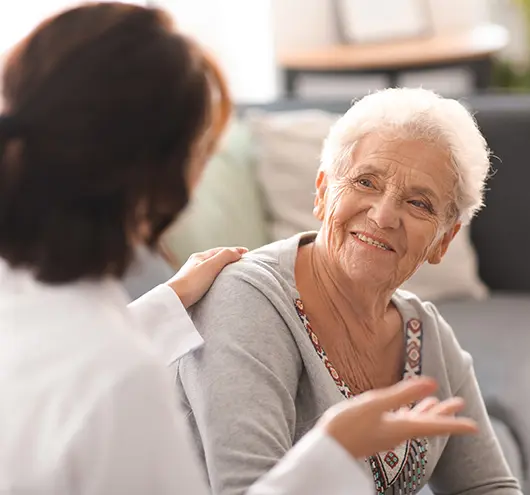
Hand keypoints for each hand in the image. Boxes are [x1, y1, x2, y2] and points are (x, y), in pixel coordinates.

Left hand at [167, 247, 247, 307]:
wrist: (173, 301)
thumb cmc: (191, 283)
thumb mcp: (210, 266)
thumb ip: (224, 257)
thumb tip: (237, 252)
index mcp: (199, 257)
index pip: (220, 250)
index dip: (234, 250)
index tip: (246, 252)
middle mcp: (195, 265)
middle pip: (215, 258)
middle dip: (228, 257)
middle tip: (241, 261)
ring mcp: (192, 276)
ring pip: (211, 268)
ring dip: (222, 268)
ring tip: (232, 272)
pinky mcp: (191, 288)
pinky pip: (207, 278)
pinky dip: (216, 277)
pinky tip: (218, 284)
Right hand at [319, 377, 477, 459]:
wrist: (328, 447)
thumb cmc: (348, 425)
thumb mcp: (375, 404)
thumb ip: (403, 393)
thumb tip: (431, 384)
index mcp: (402, 427)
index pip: (435, 426)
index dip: (455, 423)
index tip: (474, 426)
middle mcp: (398, 432)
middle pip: (428, 423)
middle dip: (444, 412)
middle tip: (460, 402)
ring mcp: (388, 433)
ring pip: (415, 421)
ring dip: (428, 411)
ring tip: (437, 402)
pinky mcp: (377, 431)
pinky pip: (401, 421)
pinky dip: (410, 413)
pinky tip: (406, 409)